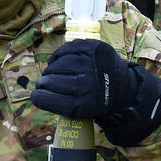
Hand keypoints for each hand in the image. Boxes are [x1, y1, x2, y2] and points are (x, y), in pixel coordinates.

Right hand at [31, 37, 160, 145]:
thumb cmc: (97, 100)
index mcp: (83, 105)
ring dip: (51, 69)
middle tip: (44, 83)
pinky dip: (59, 56)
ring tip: (53, 73)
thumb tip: (38, 95)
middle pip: (51, 80)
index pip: (49, 100)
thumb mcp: (83, 112)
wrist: (124, 87)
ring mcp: (90, 63)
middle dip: (44, 82)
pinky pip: (66, 49)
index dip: (39, 97)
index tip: (36, 96)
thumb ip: (61, 105)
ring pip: (58, 63)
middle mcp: (87, 84)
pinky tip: (59, 61)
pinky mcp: (93, 48)